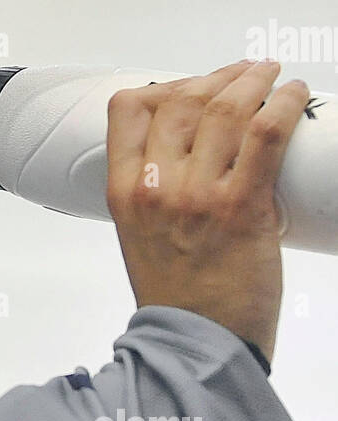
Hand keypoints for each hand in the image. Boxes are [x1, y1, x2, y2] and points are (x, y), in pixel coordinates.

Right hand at [105, 60, 309, 360]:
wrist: (197, 346)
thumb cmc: (176, 297)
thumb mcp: (139, 235)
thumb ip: (153, 192)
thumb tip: (193, 152)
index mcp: (124, 191)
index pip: (128, 109)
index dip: (165, 85)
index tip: (191, 87)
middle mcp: (156, 186)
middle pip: (182, 100)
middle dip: (218, 78)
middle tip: (246, 74)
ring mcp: (197, 195)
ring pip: (225, 110)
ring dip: (255, 82)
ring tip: (274, 76)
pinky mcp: (241, 208)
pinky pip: (265, 137)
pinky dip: (284, 106)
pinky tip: (295, 96)